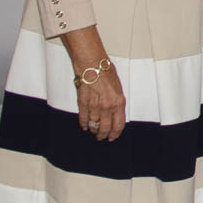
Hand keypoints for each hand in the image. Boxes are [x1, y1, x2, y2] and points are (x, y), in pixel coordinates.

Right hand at [63, 26, 125, 140]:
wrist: (93, 65)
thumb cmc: (107, 73)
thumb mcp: (119, 88)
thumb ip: (117, 102)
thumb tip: (115, 113)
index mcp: (119, 102)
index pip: (118, 124)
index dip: (115, 133)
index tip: (113, 137)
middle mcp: (107, 106)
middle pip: (105, 128)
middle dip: (103, 135)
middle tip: (101, 137)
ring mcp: (94, 106)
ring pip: (94, 125)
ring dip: (94, 130)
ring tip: (94, 132)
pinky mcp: (83, 103)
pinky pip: (83, 118)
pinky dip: (84, 124)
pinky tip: (85, 127)